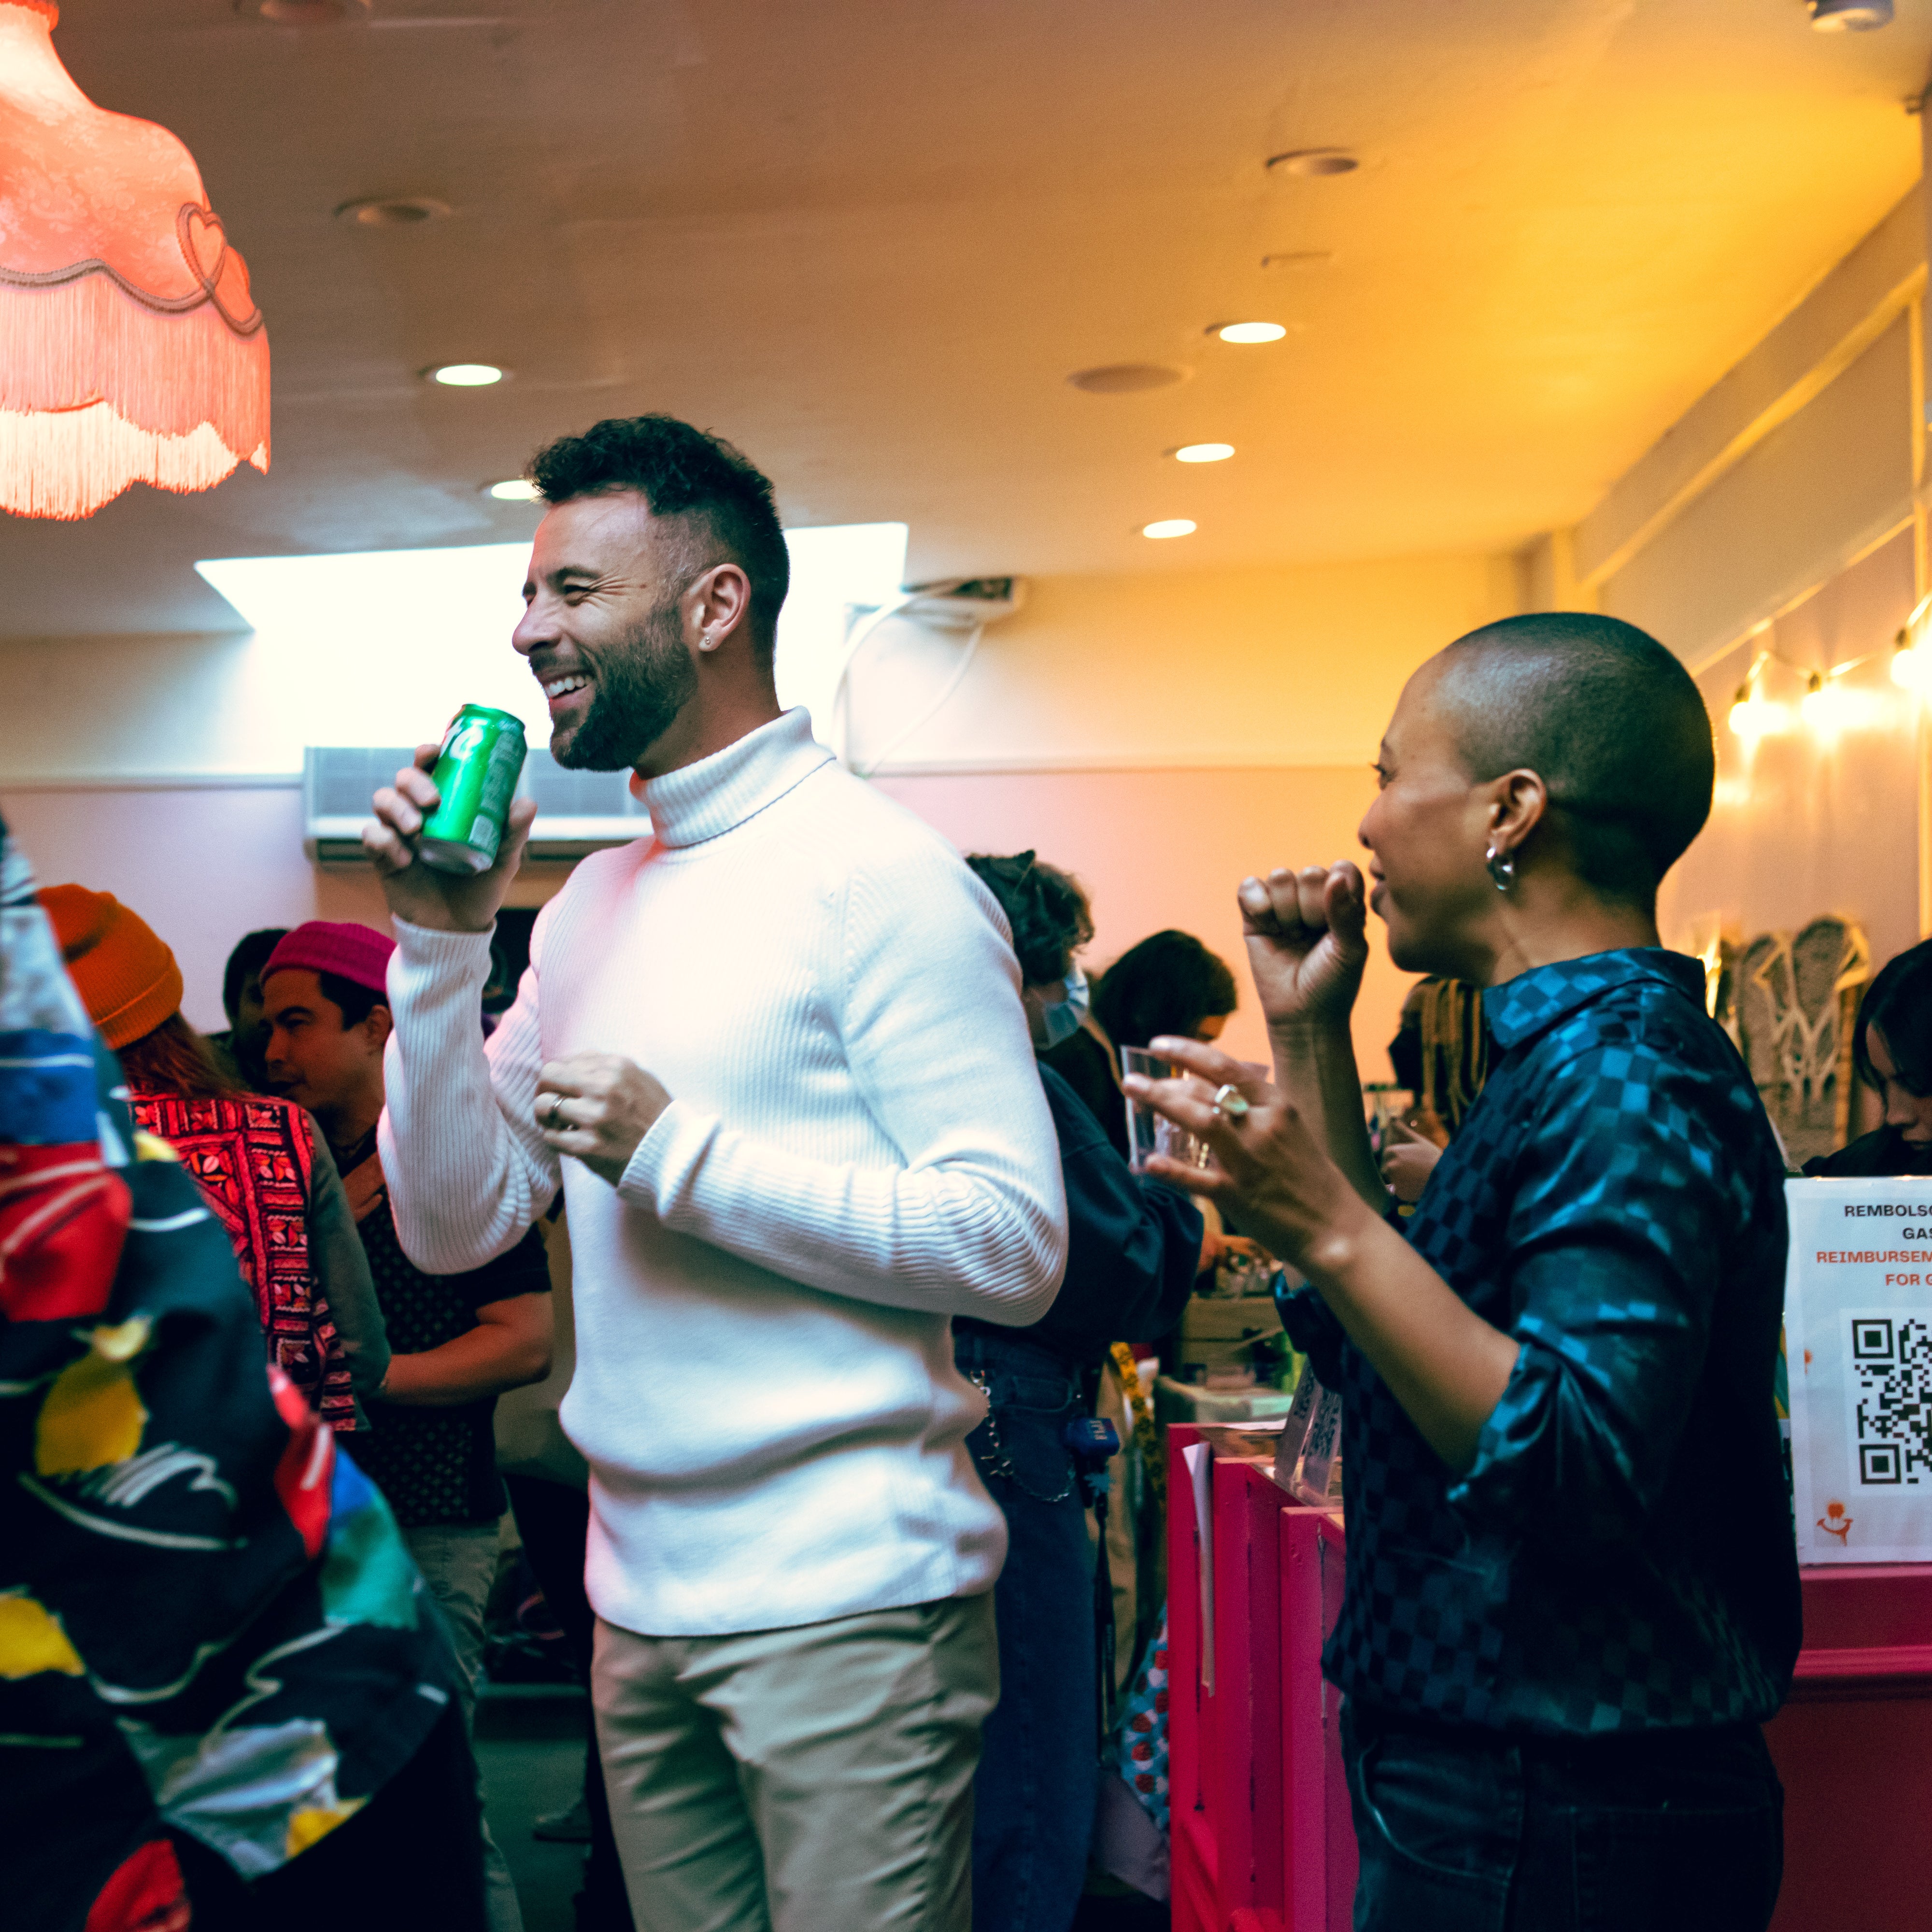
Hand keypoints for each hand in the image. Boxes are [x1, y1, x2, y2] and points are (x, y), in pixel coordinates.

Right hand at [363, 742, 537, 934]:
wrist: (457, 927)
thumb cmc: (480, 886)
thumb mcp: (502, 859)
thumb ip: (512, 832)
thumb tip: (527, 802)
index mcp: (446, 804)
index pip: (431, 767)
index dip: (427, 753)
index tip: (435, 751)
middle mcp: (418, 811)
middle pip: (403, 778)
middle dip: (414, 781)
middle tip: (433, 800)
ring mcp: (397, 832)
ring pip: (382, 800)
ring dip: (397, 808)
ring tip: (416, 829)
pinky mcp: (382, 856)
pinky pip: (371, 836)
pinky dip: (384, 842)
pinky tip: (404, 859)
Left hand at [534, 1053, 671, 1186]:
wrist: (673, 1154)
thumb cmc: (653, 1115)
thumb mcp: (638, 1077)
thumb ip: (604, 1066)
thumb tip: (568, 1063)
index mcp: (617, 1066)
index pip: (564, 1061)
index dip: (557, 1077)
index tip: (561, 1089)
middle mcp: (605, 1087)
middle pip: (548, 1077)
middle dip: (544, 1090)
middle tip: (552, 1104)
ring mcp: (595, 1117)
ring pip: (543, 1106)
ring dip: (547, 1117)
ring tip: (559, 1124)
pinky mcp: (588, 1146)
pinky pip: (550, 1137)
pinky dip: (556, 1139)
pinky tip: (570, 1140)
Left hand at [1125, 1035, 1378, 1279]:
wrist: (1335, 1225)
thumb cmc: (1307, 1175)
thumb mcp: (1288, 1128)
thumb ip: (1250, 1107)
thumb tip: (1203, 1088)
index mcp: (1276, 1104)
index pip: (1225, 1066)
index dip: (1187, 1051)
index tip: (1159, 1044)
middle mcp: (1262, 1126)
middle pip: (1205, 1092)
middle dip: (1163, 1083)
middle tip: (1131, 1079)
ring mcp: (1250, 1160)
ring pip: (1200, 1122)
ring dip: (1162, 1104)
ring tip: (1132, 1093)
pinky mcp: (1239, 1196)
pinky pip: (1198, 1179)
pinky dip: (1171, 1170)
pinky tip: (1147, 1163)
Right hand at [1237, 864, 1368, 1036]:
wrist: (1302, 1015)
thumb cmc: (1334, 983)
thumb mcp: (1351, 949)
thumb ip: (1346, 911)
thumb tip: (1334, 875)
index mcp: (1343, 901)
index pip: (1342, 869)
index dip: (1339, 891)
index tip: (1338, 922)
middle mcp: (1313, 897)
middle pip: (1310, 873)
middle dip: (1312, 908)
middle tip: (1312, 936)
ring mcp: (1282, 904)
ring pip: (1280, 877)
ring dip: (1286, 911)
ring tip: (1291, 936)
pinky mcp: (1253, 915)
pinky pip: (1249, 887)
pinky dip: (1257, 904)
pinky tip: (1268, 928)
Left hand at [1378, 1120, 1442, 1204]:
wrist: (1447, 1177)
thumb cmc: (1432, 1157)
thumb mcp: (1417, 1141)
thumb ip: (1402, 1130)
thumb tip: (1391, 1116)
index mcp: (1392, 1152)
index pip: (1389, 1157)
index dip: (1402, 1159)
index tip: (1413, 1161)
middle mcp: (1389, 1166)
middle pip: (1389, 1169)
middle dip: (1401, 1170)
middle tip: (1416, 1170)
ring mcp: (1394, 1180)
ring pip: (1395, 1181)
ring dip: (1404, 1181)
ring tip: (1419, 1178)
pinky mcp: (1399, 1193)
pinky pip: (1400, 1192)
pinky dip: (1408, 1191)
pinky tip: (1419, 1186)